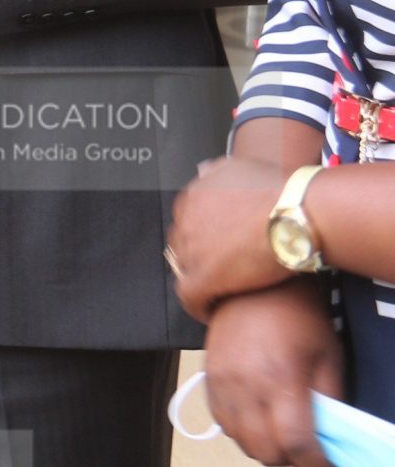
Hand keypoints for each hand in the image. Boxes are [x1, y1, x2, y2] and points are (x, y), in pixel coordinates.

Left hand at [172, 153, 300, 318]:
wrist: (295, 212)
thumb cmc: (278, 190)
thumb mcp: (239, 168)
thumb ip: (216, 171)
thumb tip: (202, 171)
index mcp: (192, 198)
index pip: (187, 222)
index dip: (202, 237)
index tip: (217, 246)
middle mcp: (186, 222)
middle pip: (183, 246)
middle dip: (199, 258)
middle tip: (221, 269)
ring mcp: (193, 250)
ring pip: (185, 271)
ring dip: (200, 280)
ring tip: (220, 290)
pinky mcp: (205, 277)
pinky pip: (190, 297)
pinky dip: (197, 306)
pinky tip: (211, 310)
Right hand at [202, 281, 341, 466]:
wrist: (252, 283)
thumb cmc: (298, 316)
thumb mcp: (328, 357)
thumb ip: (329, 401)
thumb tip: (328, 436)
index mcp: (281, 380)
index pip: (296, 445)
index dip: (314, 463)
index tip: (325, 464)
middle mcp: (246, 385)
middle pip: (263, 450)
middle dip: (287, 458)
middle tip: (303, 450)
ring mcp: (222, 382)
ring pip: (238, 439)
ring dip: (261, 445)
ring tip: (279, 434)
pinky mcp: (207, 376)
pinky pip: (220, 420)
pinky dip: (239, 429)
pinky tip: (256, 418)